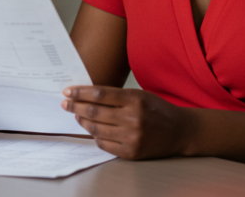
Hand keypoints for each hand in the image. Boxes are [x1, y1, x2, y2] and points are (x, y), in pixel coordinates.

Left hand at [62, 85, 192, 159]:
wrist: (180, 131)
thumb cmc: (157, 109)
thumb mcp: (139, 95)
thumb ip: (116, 95)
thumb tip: (86, 95)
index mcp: (135, 100)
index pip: (100, 94)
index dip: (80, 93)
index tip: (68, 92)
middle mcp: (133, 118)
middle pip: (94, 112)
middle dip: (75, 106)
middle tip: (65, 103)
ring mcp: (132, 137)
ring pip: (96, 129)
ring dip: (82, 121)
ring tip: (76, 115)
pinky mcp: (131, 152)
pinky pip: (104, 144)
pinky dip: (95, 136)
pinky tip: (92, 130)